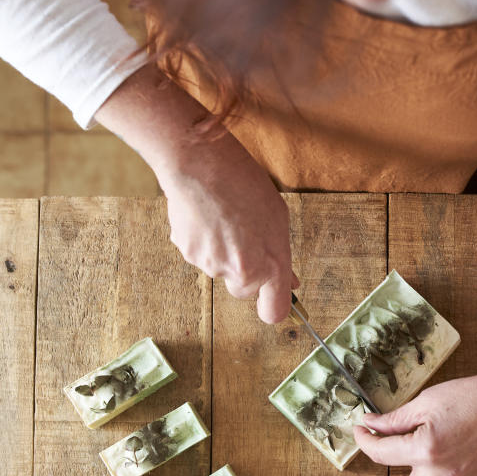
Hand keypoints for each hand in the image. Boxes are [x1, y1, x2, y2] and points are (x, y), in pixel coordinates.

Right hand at [158, 131, 297, 323]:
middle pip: (243, 289)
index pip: (273, 312)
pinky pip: (200, 254)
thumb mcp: (277, 217)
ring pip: (220, 269)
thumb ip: (281, 255)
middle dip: (245, 271)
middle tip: (245, 238)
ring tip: (224, 217)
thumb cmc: (242, 183)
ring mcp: (210, 264)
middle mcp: (239, 271)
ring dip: (223, 251)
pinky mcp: (188, 253)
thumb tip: (289, 280)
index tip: (271, 299)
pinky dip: (204, 240)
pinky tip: (207, 215)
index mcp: (268, 264)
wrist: (199, 163)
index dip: (272, 307)